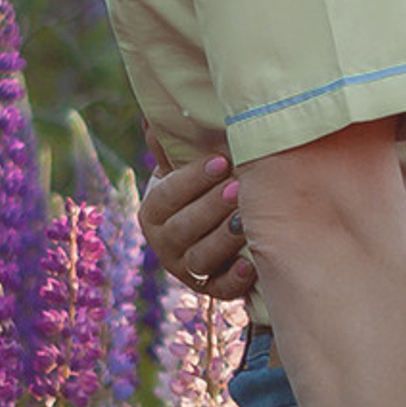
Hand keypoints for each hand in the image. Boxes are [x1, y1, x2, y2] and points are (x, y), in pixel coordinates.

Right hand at [138, 152, 258, 302]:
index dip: (192, 179)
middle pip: (183, 229)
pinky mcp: (212, 288)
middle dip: (211, 207)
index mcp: (153, 211)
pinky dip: (235, 279)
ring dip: (224, 239)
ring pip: (201, 259)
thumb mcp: (183, 167)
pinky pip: (220, 288)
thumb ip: (170, 146)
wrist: (218, 226)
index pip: (166, 196)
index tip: (220, 160)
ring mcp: (188, 269)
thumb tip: (153, 117)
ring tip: (246, 220)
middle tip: (237, 188)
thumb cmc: (203, 186)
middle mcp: (165, 243)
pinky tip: (252, 263)